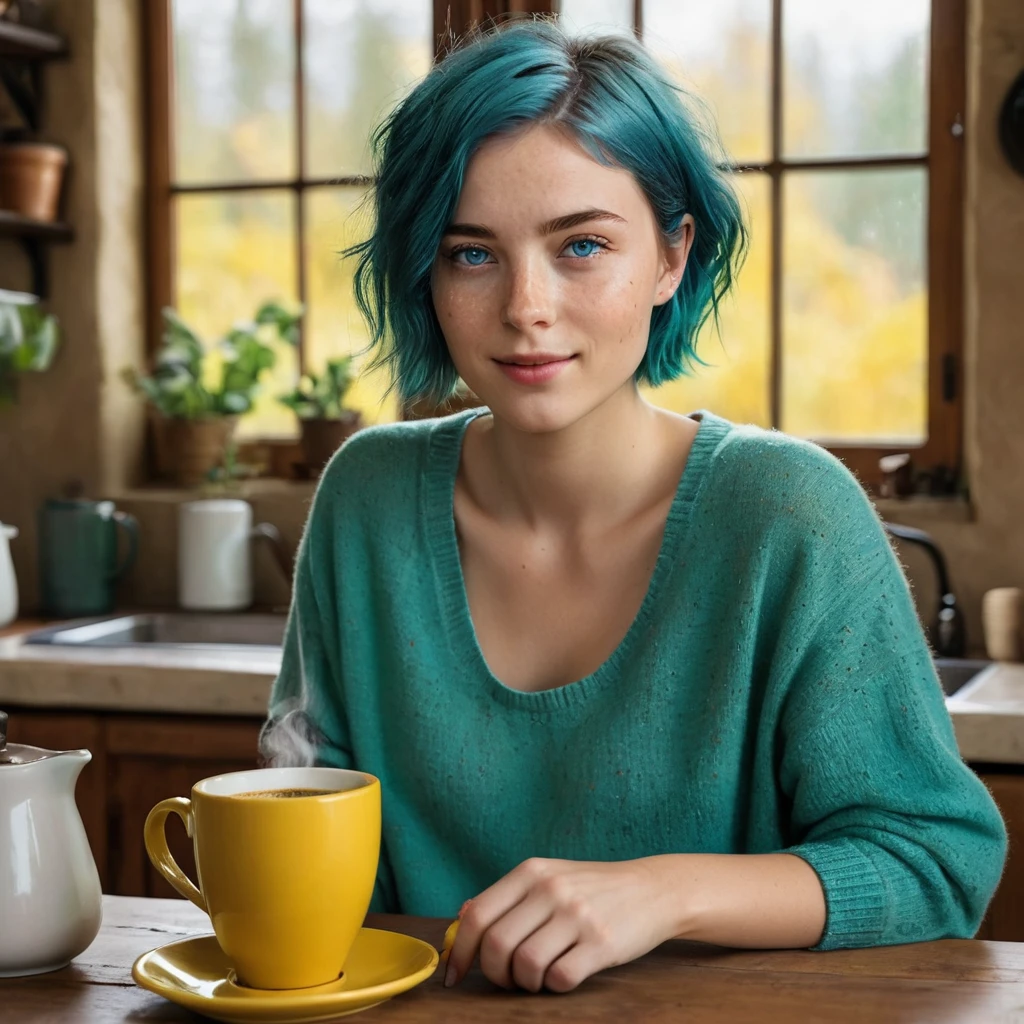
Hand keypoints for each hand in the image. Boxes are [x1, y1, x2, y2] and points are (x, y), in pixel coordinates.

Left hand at [443, 857, 675, 993]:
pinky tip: (563, 975)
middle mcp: (551, 888)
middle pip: (496, 945)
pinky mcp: (601, 942)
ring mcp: (577, 915)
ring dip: (525, 983)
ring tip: (538, 977)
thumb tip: (461, 916)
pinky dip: (554, 986)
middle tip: (508, 979)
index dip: (460, 952)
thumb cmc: (592, 889)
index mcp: (531, 871)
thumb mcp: (549, 877)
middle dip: (494, 974)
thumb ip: (508, 897)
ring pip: (525, 965)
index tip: (456, 976)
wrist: (652, 889)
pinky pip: (560, 978)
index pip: (477, 915)